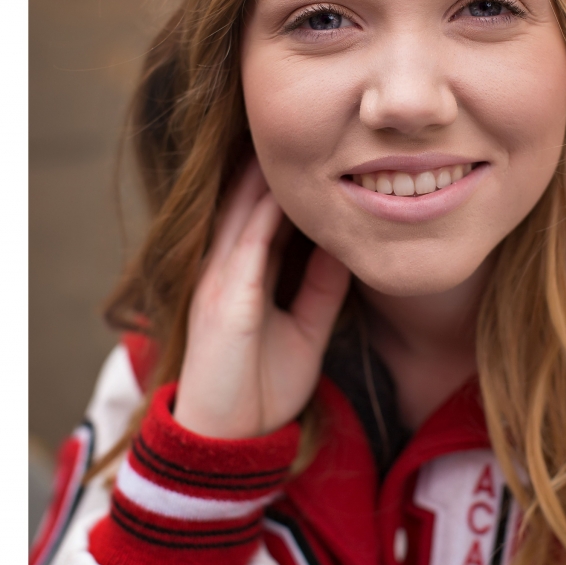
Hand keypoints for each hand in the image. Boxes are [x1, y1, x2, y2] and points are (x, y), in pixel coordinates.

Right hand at [174, 159, 350, 438]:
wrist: (231, 441)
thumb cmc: (262, 389)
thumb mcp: (304, 330)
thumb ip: (320, 289)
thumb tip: (345, 248)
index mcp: (240, 277)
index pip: (261, 215)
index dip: (282, 181)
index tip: (314, 148)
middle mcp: (224, 270)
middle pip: (246, 201)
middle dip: (269, 163)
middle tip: (303, 124)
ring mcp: (220, 282)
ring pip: (242, 212)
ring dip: (263, 173)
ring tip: (289, 134)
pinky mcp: (224, 300)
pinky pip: (247, 244)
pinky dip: (263, 212)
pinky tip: (282, 183)